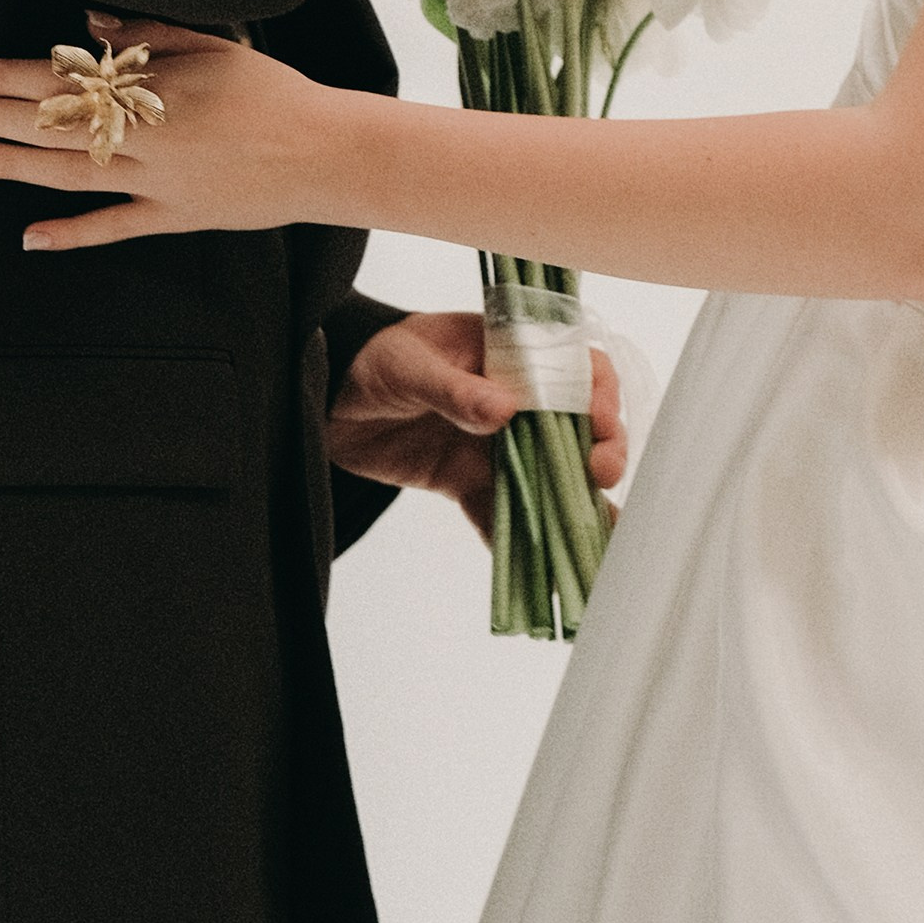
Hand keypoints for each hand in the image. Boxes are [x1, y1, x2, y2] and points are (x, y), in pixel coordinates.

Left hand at [0, 15, 340, 247]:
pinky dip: (72, 233)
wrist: (326, 153)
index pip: (61, 79)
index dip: (6, 75)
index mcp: (153, 90)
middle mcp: (145, 138)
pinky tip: (29, 238)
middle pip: (51, 126)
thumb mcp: (214, 46)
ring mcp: (158, 183)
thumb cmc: (273, 92)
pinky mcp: (175, 216)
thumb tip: (87, 20)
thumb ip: (148, 34)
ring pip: (68, 176)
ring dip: (9, 167)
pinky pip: (115, 227)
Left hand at [329, 309, 625, 542]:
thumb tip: (503, 411)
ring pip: (550, 475)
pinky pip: (500, 511)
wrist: (323, 396)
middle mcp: (517, 399)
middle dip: (600, 452)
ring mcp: (496, 443)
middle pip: (579, 427)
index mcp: (511, 354)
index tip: (599, 421)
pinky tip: (543, 569)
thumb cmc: (372, 357)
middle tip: (600, 475)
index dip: (598, 393)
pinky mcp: (469, 480)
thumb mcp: (408, 365)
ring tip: (600, 539)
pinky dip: (520, 540)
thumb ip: (454, 389)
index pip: (576, 367)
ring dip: (574, 505)